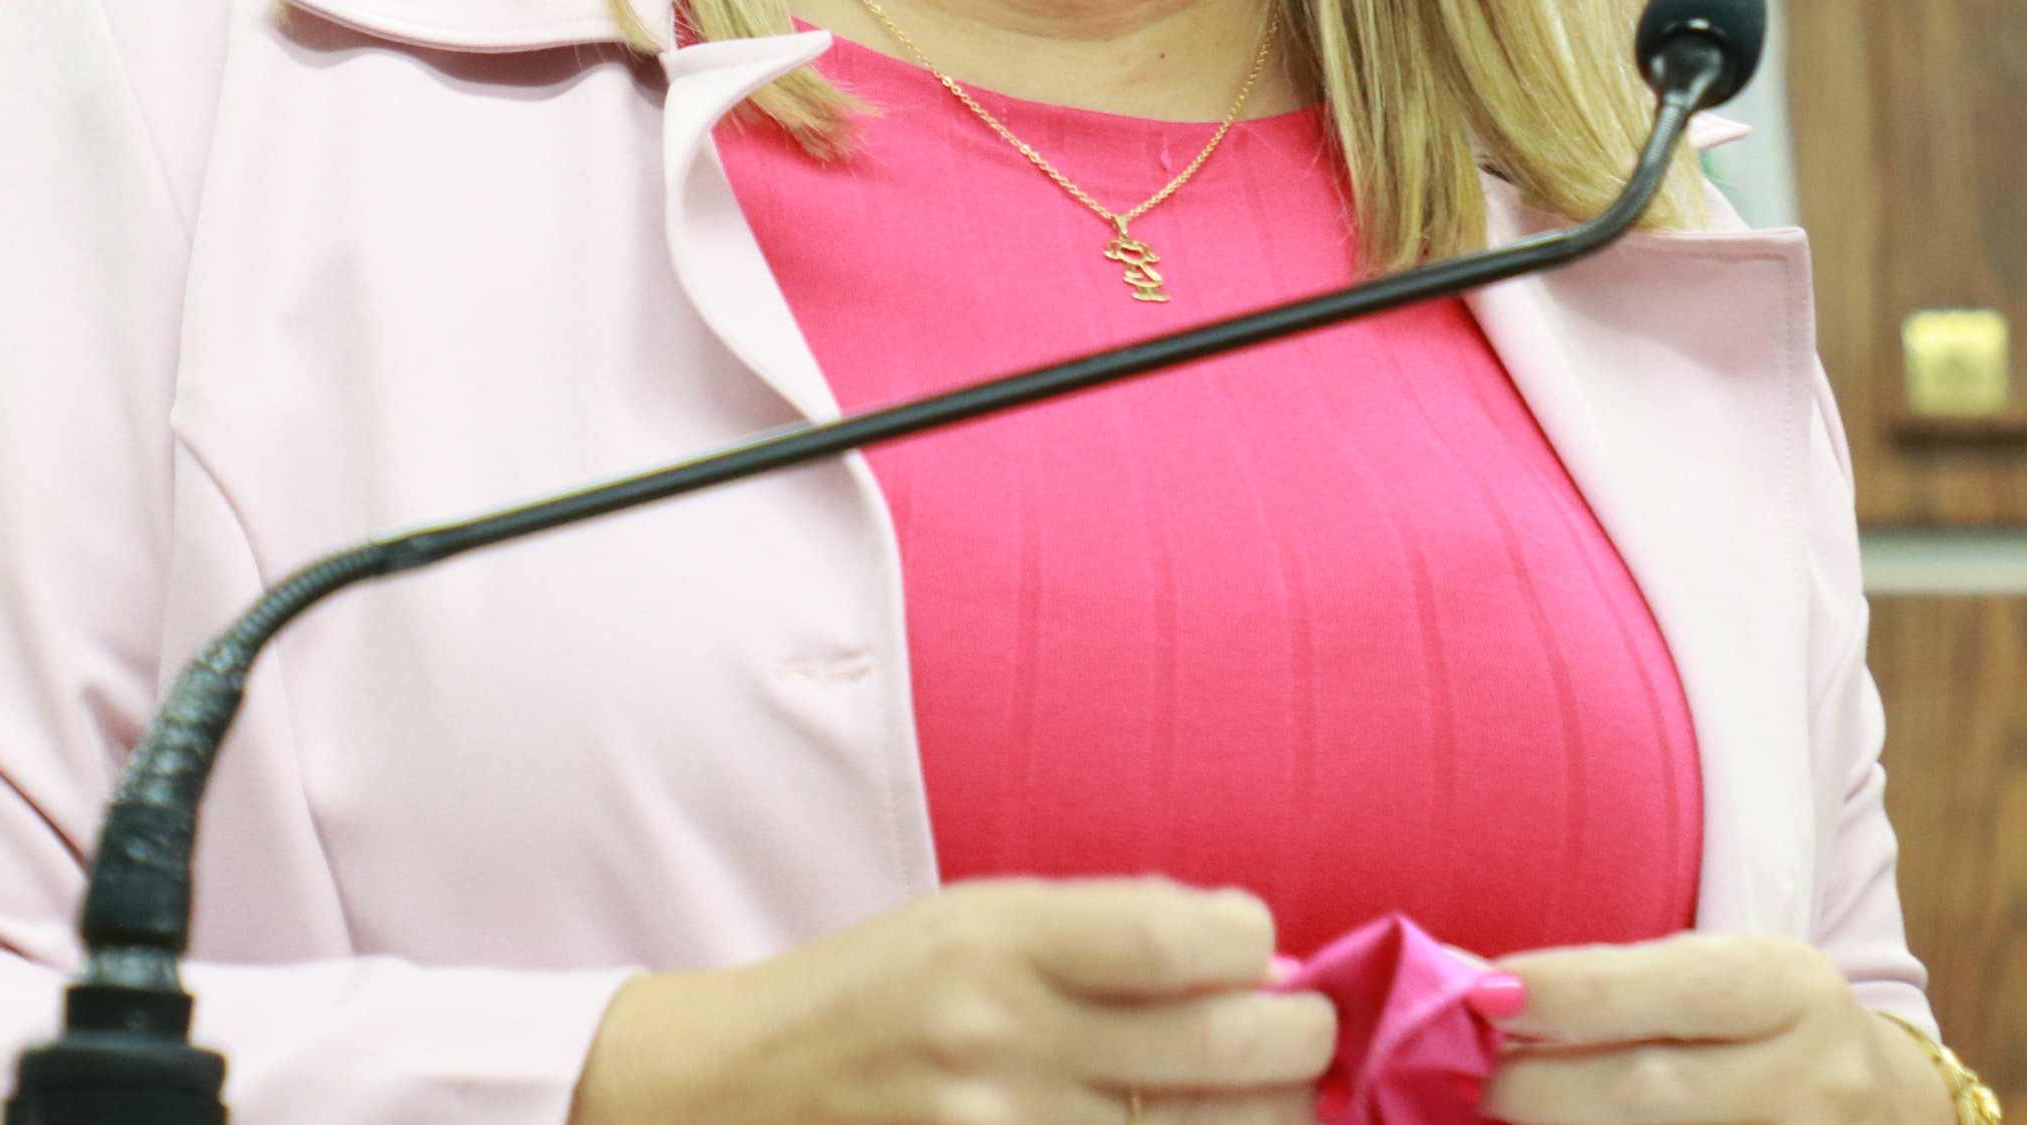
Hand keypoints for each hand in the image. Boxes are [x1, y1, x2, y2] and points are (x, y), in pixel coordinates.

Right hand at [571, 877, 1334, 1124]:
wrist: (729, 1095)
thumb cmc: (868, 998)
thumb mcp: (967, 920)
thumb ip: (1100, 935)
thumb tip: (1255, 962)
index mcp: (995, 939)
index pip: (1186, 936)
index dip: (1255, 945)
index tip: (1259, 953)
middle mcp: (1002, 1041)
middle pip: (1229, 1047)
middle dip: (1297, 1041)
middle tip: (1296, 1038)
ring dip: (1260, 1117)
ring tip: (1248, 1098)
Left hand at [1483, 936, 1942, 1124]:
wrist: (1887, 1110)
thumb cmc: (1769, 1028)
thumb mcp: (1724, 979)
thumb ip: (1619, 984)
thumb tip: (1484, 990)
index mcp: (1789, 989)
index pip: (1676, 986)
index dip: (1575, 991)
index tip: (1485, 993)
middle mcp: (1810, 1078)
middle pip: (1655, 1091)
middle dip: (1545, 1085)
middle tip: (1476, 1077)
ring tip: (1510, 1114)